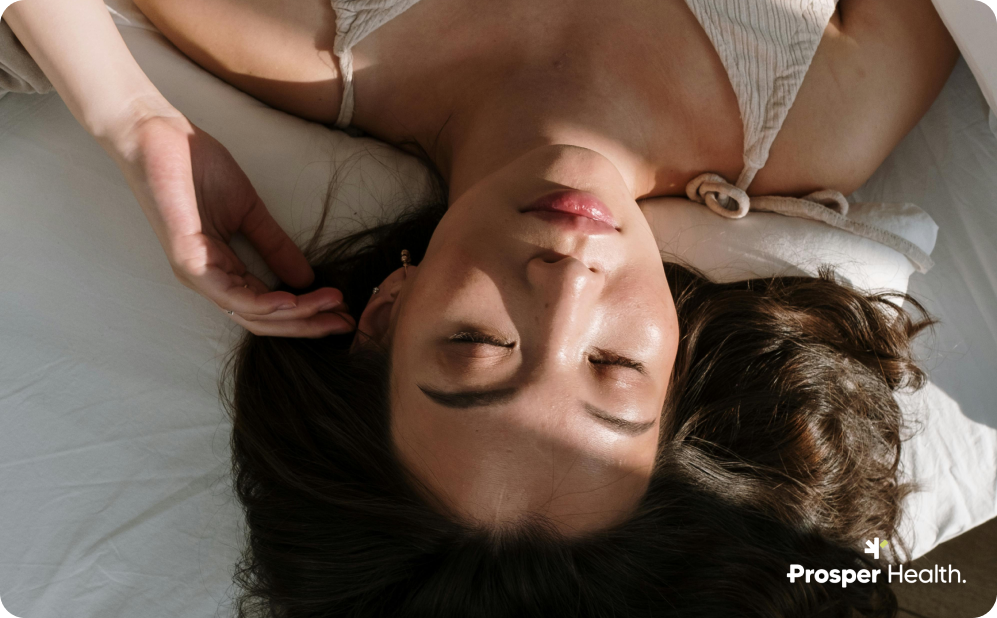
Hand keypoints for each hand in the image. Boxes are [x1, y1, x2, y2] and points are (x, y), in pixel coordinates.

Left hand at [108, 107, 354, 337]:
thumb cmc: (197, 168)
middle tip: (345, 321)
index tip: (343, 308)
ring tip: (330, 306)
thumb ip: (276, 246)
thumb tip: (306, 278)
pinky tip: (292, 299)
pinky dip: (263, 303)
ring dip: (295, 315)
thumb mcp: (250, 211)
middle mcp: (208, 280)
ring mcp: (197, 273)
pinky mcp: (188, 260)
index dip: (308, 312)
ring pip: (250, 314)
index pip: (269, 307)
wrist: (158, 135)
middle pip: (263, 320)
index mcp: (221, 270)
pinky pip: (230, 295)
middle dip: (307, 324)